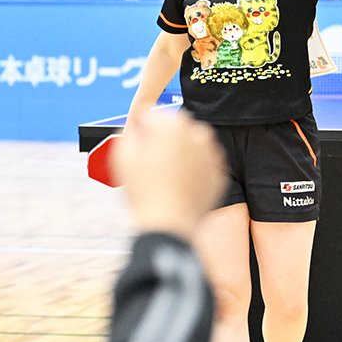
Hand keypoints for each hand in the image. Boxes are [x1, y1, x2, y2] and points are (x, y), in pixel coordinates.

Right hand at [113, 111, 225, 239]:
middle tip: (151, 163)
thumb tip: (137, 122)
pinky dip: (193, 169)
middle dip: (163, 138)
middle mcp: (197, 134)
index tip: (137, 147)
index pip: (152, 115)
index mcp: (173, 125)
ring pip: (191, 144)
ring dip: (180, 152)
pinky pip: (202, 163)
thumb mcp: (122, 155)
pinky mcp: (219, 172)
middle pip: (174, 127)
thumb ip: (129, 129)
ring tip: (165, 175)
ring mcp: (211, 153)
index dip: (141, 130)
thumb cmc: (144, 192)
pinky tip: (179, 184)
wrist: (169, 226)